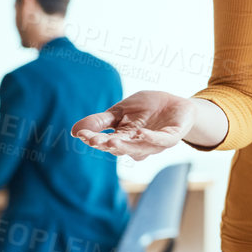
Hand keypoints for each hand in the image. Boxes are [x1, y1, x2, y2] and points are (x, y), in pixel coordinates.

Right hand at [73, 91, 199, 159]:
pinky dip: (151, 138)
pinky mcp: (171, 138)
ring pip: (139, 148)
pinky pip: (161, 141)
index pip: (105, 141)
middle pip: (121, 148)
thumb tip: (75, 131)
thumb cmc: (147, 108)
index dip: (94, 139)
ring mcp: (155, 143)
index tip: (81, 135)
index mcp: (124, 138)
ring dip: (126, 145)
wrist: (176, 104)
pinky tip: (140, 133)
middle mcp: (138, 145)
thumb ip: (101, 121)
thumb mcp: (120, 111)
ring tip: (112, 140)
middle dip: (107, 145)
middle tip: (94, 141)